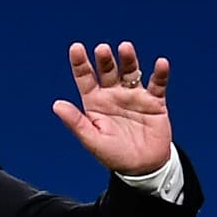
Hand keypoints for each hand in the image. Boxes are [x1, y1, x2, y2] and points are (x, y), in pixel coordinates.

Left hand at [53, 41, 171, 175]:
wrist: (143, 168)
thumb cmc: (114, 155)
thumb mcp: (92, 140)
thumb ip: (76, 122)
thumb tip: (56, 104)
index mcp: (95, 103)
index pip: (86, 79)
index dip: (80, 63)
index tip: (76, 48)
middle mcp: (113, 95)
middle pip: (108, 71)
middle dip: (105, 60)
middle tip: (102, 49)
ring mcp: (134, 96)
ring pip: (131, 72)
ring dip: (129, 60)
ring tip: (125, 48)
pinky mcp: (154, 102)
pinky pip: (158, 84)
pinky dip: (160, 74)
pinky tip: (160, 63)